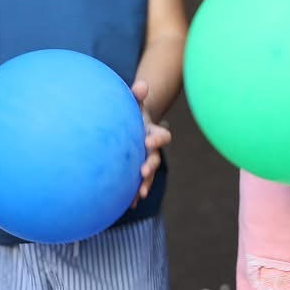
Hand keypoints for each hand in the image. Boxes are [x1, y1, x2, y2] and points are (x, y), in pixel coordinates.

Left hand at [132, 79, 170, 202]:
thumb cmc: (132, 110)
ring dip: (146, 184)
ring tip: (140, 195)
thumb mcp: (135, 101)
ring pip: (149, 174)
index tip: (148, 142)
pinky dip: (134, 193)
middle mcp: (152, 148)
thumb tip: (142, 85)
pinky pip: (137, 183)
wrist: (132, 121)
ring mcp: (145, 159)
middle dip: (151, 166)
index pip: (161, 136)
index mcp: (153, 132)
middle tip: (143, 172)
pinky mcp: (136, 169)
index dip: (157, 139)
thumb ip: (137, 94)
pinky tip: (128, 204)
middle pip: (156, 158)